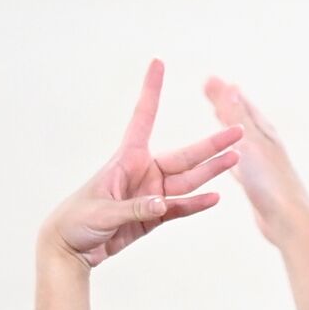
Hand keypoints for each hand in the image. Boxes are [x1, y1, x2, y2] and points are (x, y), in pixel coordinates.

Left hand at [39, 58, 244, 268]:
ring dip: (211, 171)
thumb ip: (135, 208)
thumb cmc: (78, 220)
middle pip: (183, 156)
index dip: (151, 91)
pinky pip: (181, 207)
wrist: (72, 247)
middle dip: (210, 145)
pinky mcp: (155, 216)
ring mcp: (152, 194)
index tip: (157, 62)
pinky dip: (197, 204)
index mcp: (126, 160)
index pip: (143, 118)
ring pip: (188, 181)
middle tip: (237, 132)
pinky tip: (215, 197)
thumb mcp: (103, 212)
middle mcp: (143, 172)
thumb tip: (163, 205)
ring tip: (235, 159)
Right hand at [203, 75, 308, 245]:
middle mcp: (266, 145)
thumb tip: (226, 82)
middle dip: (229, 105)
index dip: (226, 92)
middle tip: (214, 91)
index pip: (242, 104)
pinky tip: (230, 159)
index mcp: (265, 133)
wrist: (288, 220)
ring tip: (219, 117)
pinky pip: (241, 161)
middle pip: (244, 119)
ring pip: (242, 139)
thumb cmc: (270, 182)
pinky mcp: (259, 183)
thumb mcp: (248, 144)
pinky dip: (232, 152)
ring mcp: (263, 164)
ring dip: (230, 127)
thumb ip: (235, 117)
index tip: (210, 79)